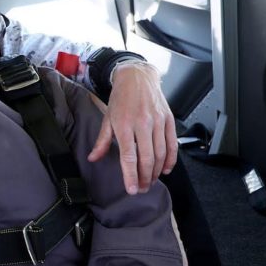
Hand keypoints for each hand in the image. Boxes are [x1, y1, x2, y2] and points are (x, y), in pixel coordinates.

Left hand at [87, 63, 176, 194]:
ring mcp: (158, 121)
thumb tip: (93, 158)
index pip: (129, 156)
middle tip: (143, 188)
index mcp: (124, 124)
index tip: (132, 189)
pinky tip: (165, 169)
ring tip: (151, 180)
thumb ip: (102, 141)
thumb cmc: (121, 98)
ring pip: (160, 153)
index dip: (131, 176)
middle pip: (147, 158)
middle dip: (145, 178)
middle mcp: (142, 123)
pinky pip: (172, 144)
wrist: (137, 76)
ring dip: (157, 171)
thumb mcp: (107, 118)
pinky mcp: (169, 119)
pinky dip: (170, 159)